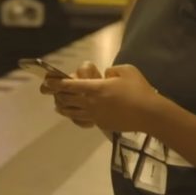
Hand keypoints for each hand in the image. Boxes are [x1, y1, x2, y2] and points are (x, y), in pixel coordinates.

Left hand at [46, 65, 161, 132]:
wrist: (149, 114)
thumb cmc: (139, 90)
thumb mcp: (126, 70)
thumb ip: (112, 70)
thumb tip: (105, 75)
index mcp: (96, 88)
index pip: (70, 85)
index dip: (56, 83)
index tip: (46, 82)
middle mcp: (91, 103)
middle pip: (67, 100)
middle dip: (56, 95)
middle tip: (51, 91)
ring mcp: (95, 116)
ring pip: (72, 113)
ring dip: (63, 107)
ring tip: (58, 105)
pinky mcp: (101, 124)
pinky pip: (83, 120)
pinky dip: (76, 116)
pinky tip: (76, 114)